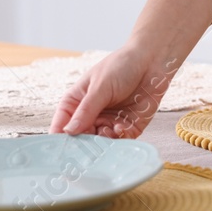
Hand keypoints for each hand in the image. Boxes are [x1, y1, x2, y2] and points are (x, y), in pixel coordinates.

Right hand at [50, 42, 180, 138]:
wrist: (152, 59)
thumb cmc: (122, 65)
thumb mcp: (100, 86)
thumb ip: (86, 110)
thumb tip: (68, 131)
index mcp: (77, 102)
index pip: (62, 124)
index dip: (59, 138)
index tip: (61, 150)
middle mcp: (91, 115)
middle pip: (81, 138)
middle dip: (82, 146)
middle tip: (84, 151)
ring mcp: (109, 121)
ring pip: (100, 143)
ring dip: (102, 143)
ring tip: (106, 133)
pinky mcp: (128, 126)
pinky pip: (120, 140)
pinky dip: (119, 138)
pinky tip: (120, 128)